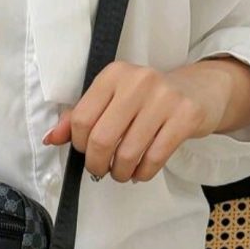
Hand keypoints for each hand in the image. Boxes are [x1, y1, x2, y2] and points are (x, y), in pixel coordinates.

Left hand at [41, 58, 243, 182]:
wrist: (199, 91)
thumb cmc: (146, 100)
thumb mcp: (112, 99)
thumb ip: (80, 116)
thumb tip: (50, 139)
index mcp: (114, 75)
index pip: (81, 118)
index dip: (78, 144)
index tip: (86, 151)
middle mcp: (138, 81)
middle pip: (101, 139)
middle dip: (96, 164)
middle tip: (100, 170)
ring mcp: (165, 98)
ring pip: (128, 153)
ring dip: (120, 172)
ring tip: (121, 172)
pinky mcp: (186, 116)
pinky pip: (154, 158)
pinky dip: (142, 173)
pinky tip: (140, 172)